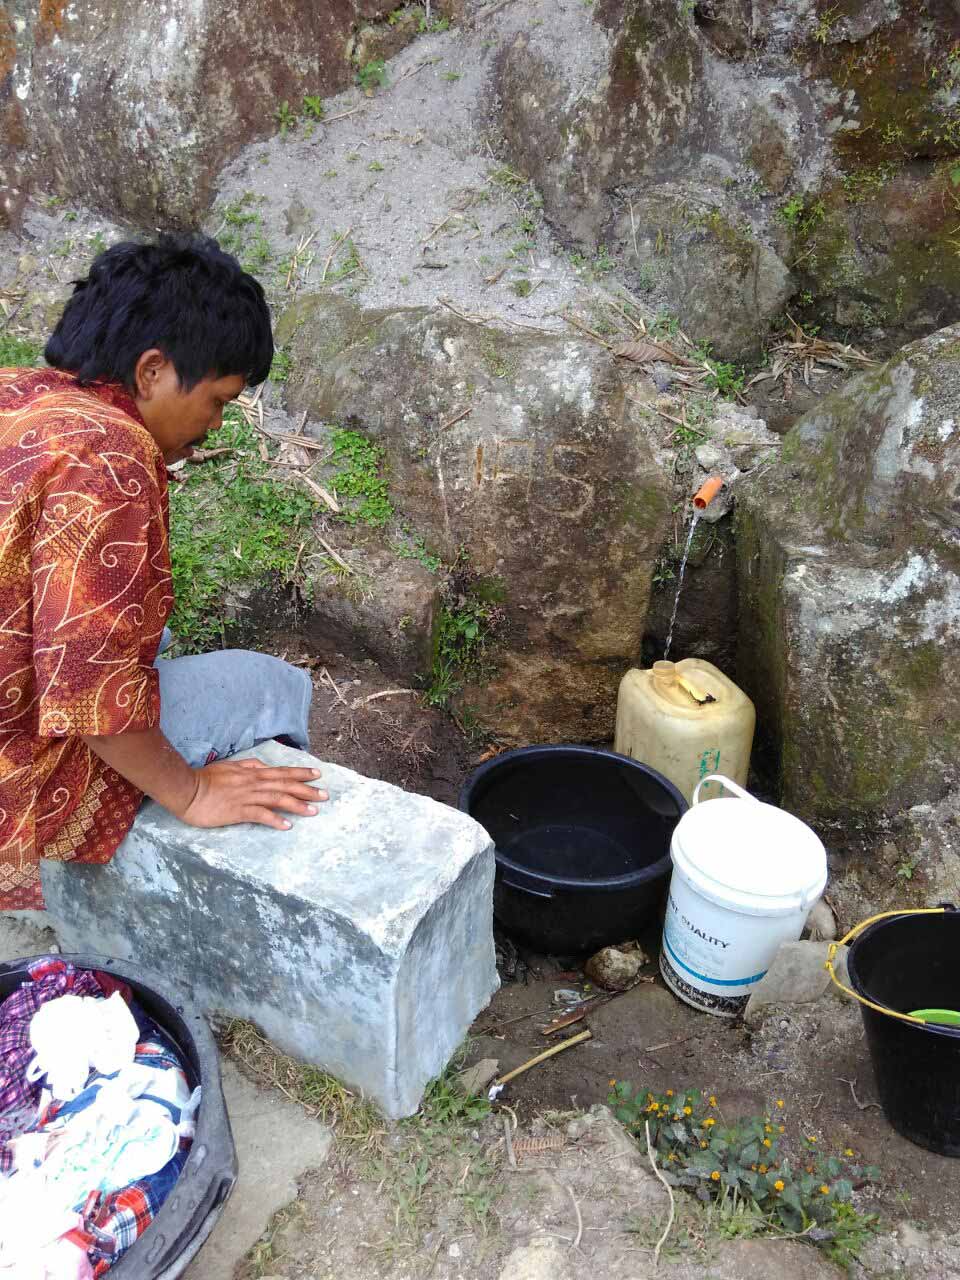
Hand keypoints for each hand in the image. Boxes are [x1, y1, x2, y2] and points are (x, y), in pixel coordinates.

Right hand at [179, 758, 328, 829]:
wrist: (187, 789)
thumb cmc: (206, 779)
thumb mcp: (230, 766)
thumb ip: (248, 765)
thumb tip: (262, 766)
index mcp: (252, 773)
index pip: (281, 772)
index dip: (300, 773)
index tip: (317, 775)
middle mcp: (253, 783)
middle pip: (285, 785)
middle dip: (307, 790)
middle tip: (325, 795)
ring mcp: (246, 797)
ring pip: (277, 799)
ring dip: (297, 805)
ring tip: (314, 811)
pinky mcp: (237, 811)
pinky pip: (260, 815)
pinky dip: (275, 819)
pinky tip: (287, 826)